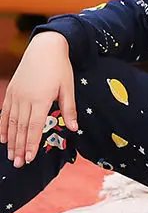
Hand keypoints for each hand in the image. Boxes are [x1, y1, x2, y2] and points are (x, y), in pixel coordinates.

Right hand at [0, 32, 77, 166]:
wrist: (45, 48)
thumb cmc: (60, 68)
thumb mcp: (68, 87)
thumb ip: (69, 109)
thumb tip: (74, 128)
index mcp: (41, 99)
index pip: (35, 127)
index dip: (32, 144)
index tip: (30, 158)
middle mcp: (25, 99)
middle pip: (21, 128)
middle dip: (20, 148)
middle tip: (19, 164)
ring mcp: (16, 95)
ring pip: (10, 123)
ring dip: (10, 141)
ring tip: (11, 156)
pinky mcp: (11, 91)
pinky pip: (4, 112)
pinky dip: (2, 126)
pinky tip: (2, 138)